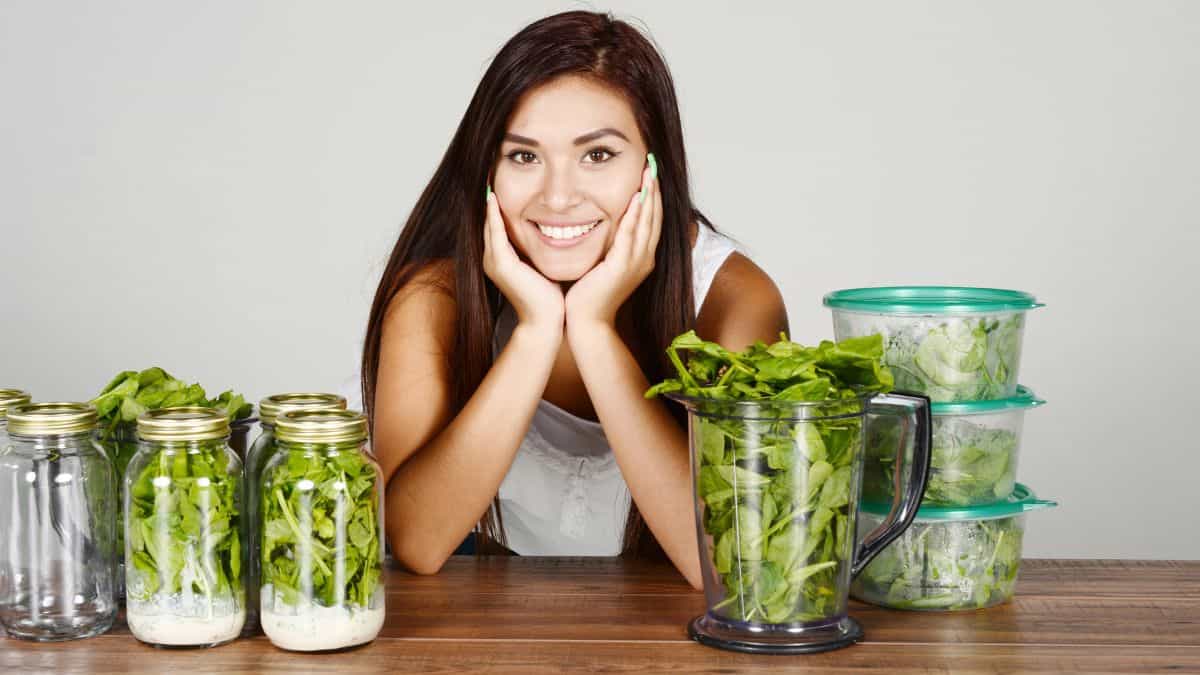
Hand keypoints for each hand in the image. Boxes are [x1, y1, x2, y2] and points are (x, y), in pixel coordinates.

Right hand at [482, 187, 564, 335]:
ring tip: (487, 176)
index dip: (497, 203)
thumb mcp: (543, 264)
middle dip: (490, 197)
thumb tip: (555, 230)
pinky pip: (495, 233)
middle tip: (489, 169)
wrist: (547, 322)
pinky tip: (493, 198)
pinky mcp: (501, 265)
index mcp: (502, 258)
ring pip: (488, 224)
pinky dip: (493, 216)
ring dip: (488, 201)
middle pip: (489, 220)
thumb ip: (541, 247)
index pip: (497, 223)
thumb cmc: (551, 297)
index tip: (501, 179)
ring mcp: (494, 261)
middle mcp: (493, 258)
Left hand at [565, 155, 661, 328]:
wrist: (587, 323)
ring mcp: (636, 263)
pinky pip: (630, 234)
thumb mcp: (605, 265)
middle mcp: (645, 259)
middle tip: (653, 163)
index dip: (653, 196)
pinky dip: (634, 214)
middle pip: (655, 216)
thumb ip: (610, 247)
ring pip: (647, 221)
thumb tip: (605, 226)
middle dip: (655, 188)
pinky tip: (636, 196)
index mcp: (642, 258)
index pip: (652, 220)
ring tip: (649, 171)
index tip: (650, 173)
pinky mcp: (622, 266)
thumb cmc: (590, 296)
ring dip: (649, 194)